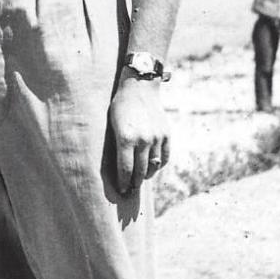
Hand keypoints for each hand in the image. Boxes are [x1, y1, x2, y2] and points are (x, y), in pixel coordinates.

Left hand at [109, 79, 170, 194]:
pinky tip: (153, 168)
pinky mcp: (166, 135)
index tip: (121, 191)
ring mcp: (156, 137)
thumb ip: (118, 147)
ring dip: (146, 176)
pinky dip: (159, 165)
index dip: (123, 183)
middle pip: (139, 171)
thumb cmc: (120, 106)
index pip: (125, 170)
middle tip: (130, 191)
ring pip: (153, 166)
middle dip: (133, 183)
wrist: (139, 87)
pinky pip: (164, 157)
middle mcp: (143, 140)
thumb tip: (120, 169)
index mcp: (125, 139)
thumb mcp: (113, 126)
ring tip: (140, 180)